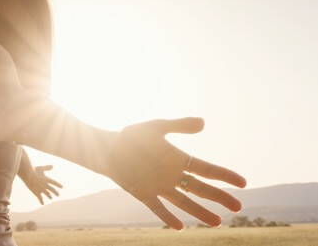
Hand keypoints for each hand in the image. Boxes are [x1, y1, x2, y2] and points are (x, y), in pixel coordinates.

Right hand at [22, 165, 62, 204]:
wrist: (28, 176)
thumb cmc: (34, 171)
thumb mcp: (41, 168)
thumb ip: (47, 168)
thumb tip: (52, 166)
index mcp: (47, 179)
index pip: (54, 183)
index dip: (58, 185)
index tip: (62, 187)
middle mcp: (46, 185)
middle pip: (52, 189)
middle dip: (55, 192)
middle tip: (58, 195)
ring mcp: (41, 190)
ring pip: (47, 194)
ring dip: (49, 196)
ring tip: (51, 198)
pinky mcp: (37, 193)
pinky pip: (40, 198)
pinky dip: (41, 201)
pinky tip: (42, 203)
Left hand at [103, 117, 246, 229]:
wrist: (107, 148)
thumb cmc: (132, 137)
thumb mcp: (155, 127)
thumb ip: (178, 125)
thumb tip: (203, 123)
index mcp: (178, 159)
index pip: (206, 169)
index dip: (224, 176)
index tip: (243, 183)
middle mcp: (172, 175)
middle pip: (200, 189)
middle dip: (219, 197)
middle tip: (238, 207)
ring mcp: (159, 186)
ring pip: (184, 202)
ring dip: (200, 212)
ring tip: (218, 223)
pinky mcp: (143, 194)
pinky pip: (158, 208)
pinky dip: (168, 217)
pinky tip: (181, 226)